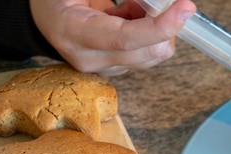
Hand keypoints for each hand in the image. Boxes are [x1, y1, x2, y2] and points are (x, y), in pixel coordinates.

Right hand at [30, 0, 196, 76]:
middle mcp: (90, 58)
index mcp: (73, 33)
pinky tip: (129, 17)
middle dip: (164, 25)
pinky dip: (149, 33)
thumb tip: (151, 1)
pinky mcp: (116, 70)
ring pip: (153, 55)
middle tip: (159, 1)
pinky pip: (147, 55)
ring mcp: (104, 68)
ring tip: (132, 7)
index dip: (159, 26)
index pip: (125, 39)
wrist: (46, 14)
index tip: (184, 8)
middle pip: (149, 53)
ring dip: (156, 28)